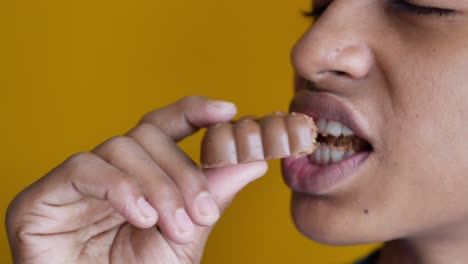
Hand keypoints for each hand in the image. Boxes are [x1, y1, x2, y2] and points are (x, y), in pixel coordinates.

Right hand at [6, 96, 267, 263]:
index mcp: (139, 175)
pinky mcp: (43, 196)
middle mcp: (108, 170)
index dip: (193, 112)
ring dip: (156, 186)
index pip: (164, 126)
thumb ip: (213, 196)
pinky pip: (83, 169)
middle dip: (182, 173)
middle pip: (147, 134)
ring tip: (172, 225)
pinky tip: (140, 216)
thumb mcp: (187, 234)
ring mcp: (75, 181)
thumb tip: (253, 163)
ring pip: (120, 148)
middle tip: (202, 214)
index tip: (227, 111)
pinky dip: (120, 188)